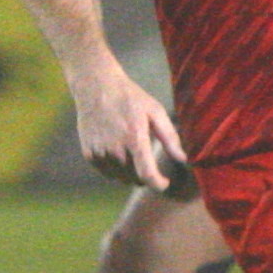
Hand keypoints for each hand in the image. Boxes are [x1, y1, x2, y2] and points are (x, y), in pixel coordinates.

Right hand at [70, 63, 187, 188]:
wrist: (96, 88)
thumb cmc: (130, 98)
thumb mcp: (155, 112)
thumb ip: (170, 138)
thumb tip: (183, 159)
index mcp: (134, 139)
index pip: (146, 174)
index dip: (158, 184)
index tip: (164, 183)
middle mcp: (115, 149)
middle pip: (134, 179)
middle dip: (146, 176)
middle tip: (150, 164)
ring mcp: (100, 153)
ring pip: (120, 178)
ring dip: (130, 173)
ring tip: (134, 156)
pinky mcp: (89, 153)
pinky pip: (106, 172)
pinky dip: (116, 169)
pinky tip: (119, 154)